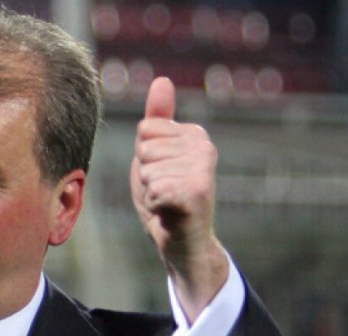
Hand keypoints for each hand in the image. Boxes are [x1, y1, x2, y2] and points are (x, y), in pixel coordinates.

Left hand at [130, 77, 227, 321]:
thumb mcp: (154, 155)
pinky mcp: (198, 191)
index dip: (143, 157)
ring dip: (150, 193)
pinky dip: (154, 206)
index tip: (161, 173)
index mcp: (194, 133)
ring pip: (147, 171)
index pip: (145, 130)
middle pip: (144, 149)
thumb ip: (157, 120)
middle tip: (163, 191)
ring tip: (167, 202)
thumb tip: (161, 80)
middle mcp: (205, 145)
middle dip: (145, 175)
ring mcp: (204, 168)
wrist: (182, 242)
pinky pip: (154, 190)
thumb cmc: (165, 198)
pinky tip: (169, 212)